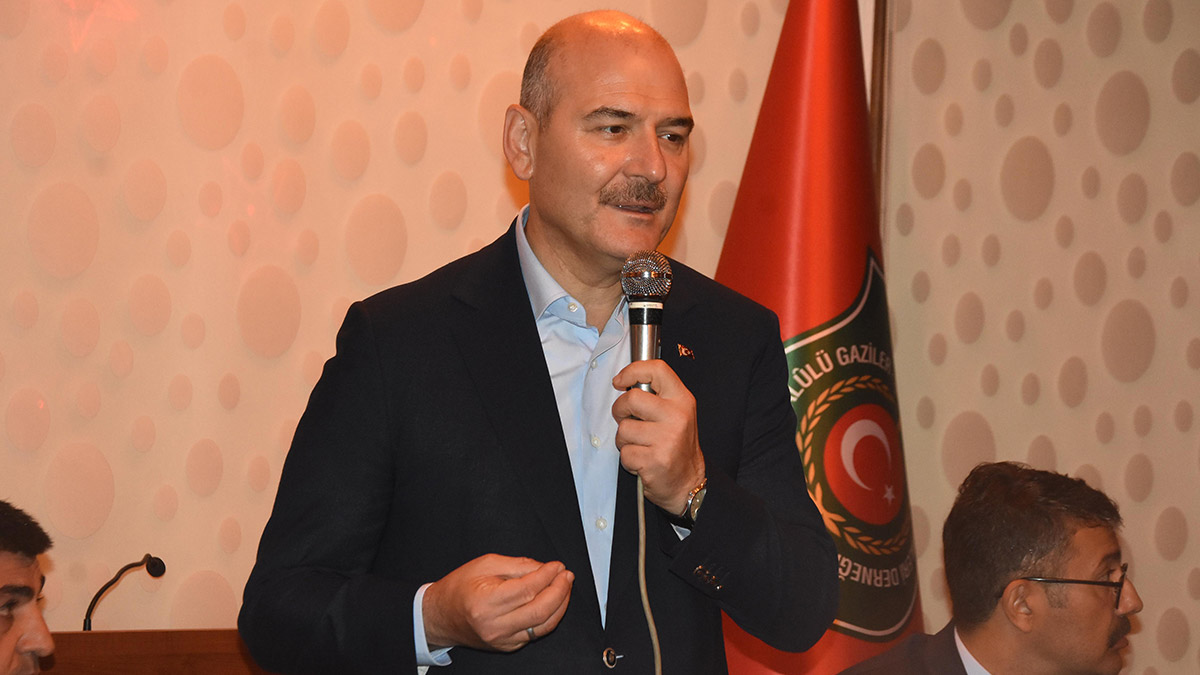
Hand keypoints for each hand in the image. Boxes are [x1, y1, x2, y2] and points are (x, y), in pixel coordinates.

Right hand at [422, 554, 573, 650]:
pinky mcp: (507, 646)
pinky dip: (549, 617)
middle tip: (566, 575)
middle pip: (540, 610)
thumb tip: (545, 568)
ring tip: (564, 587)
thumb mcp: (485, 565)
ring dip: (560, 605)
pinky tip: (554, 602)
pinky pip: (536, 633)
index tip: (557, 566)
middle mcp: (494, 625)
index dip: (547, 576)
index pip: (527, 590)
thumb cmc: (459, 588)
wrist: (441, 616)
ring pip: (543, 625)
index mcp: (486, 602)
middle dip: (560, 590)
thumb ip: (518, 565)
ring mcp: (502, 639)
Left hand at [611, 359, 705, 514]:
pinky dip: (628, 459)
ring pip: (623, 429)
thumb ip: (657, 396)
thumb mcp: (676, 413)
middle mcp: (677, 417)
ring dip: (624, 440)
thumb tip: (626, 383)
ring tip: (641, 446)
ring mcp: (667, 439)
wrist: (687, 483)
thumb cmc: (676, 446)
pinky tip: (643, 461)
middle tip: (628, 421)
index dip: (632, 371)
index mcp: (682, 400)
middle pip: (631, 399)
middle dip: (620, 410)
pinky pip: (625, 453)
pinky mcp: (655, 460)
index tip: (620, 382)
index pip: (657, 370)